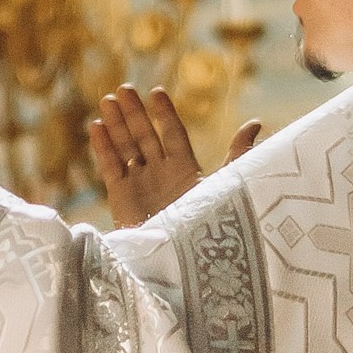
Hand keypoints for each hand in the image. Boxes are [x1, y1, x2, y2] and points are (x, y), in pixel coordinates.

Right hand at [89, 85, 258, 225]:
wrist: (180, 264)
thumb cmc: (207, 227)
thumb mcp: (226, 185)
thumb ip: (237, 154)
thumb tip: (256, 123)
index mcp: (186, 170)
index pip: (173, 134)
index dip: (164, 114)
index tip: (156, 92)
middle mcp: (161, 175)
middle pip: (146, 136)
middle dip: (135, 113)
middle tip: (124, 88)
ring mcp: (140, 186)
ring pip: (126, 148)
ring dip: (117, 124)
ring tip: (108, 99)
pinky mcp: (121, 198)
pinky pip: (110, 167)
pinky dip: (103, 147)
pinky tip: (97, 126)